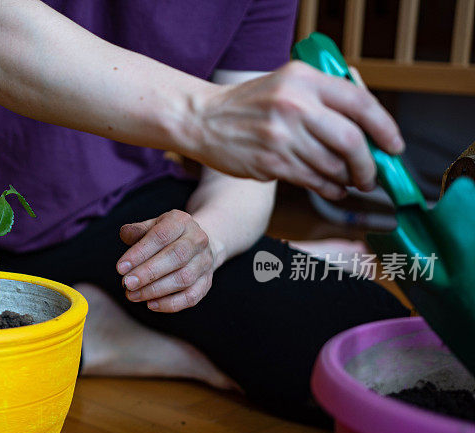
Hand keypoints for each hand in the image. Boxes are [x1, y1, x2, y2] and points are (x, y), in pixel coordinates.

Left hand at [116, 210, 213, 312]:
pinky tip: (151, 304)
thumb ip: (137, 231)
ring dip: (155, 290)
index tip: (120, 268)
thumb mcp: (153, 226)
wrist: (198, 244)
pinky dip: (170, 304)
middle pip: (176, 257)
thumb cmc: (168, 236)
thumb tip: (124, 233)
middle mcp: (197, 240)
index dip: (139, 253)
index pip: (160, 236)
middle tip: (127, 283)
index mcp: (181, 222)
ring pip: (184, 279)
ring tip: (133, 295)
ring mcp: (205, 262)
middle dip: (148, 273)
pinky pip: (191, 297)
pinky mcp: (207, 282)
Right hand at [183, 61, 403, 199]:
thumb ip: (325, 97)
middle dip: (368, 164)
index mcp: (303, 80)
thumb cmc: (249, 104)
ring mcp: (281, 135)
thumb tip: (370, 127)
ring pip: (332, 165)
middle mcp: (294, 105)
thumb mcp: (287, 84)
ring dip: (347, 179)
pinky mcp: (270, 162)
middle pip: (351, 140)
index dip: (385, 128)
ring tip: (348, 181)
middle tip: (370, 175)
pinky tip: (330, 187)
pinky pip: (312, 180)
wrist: (203, 119)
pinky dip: (328, 188)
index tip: (393, 146)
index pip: (360, 103)